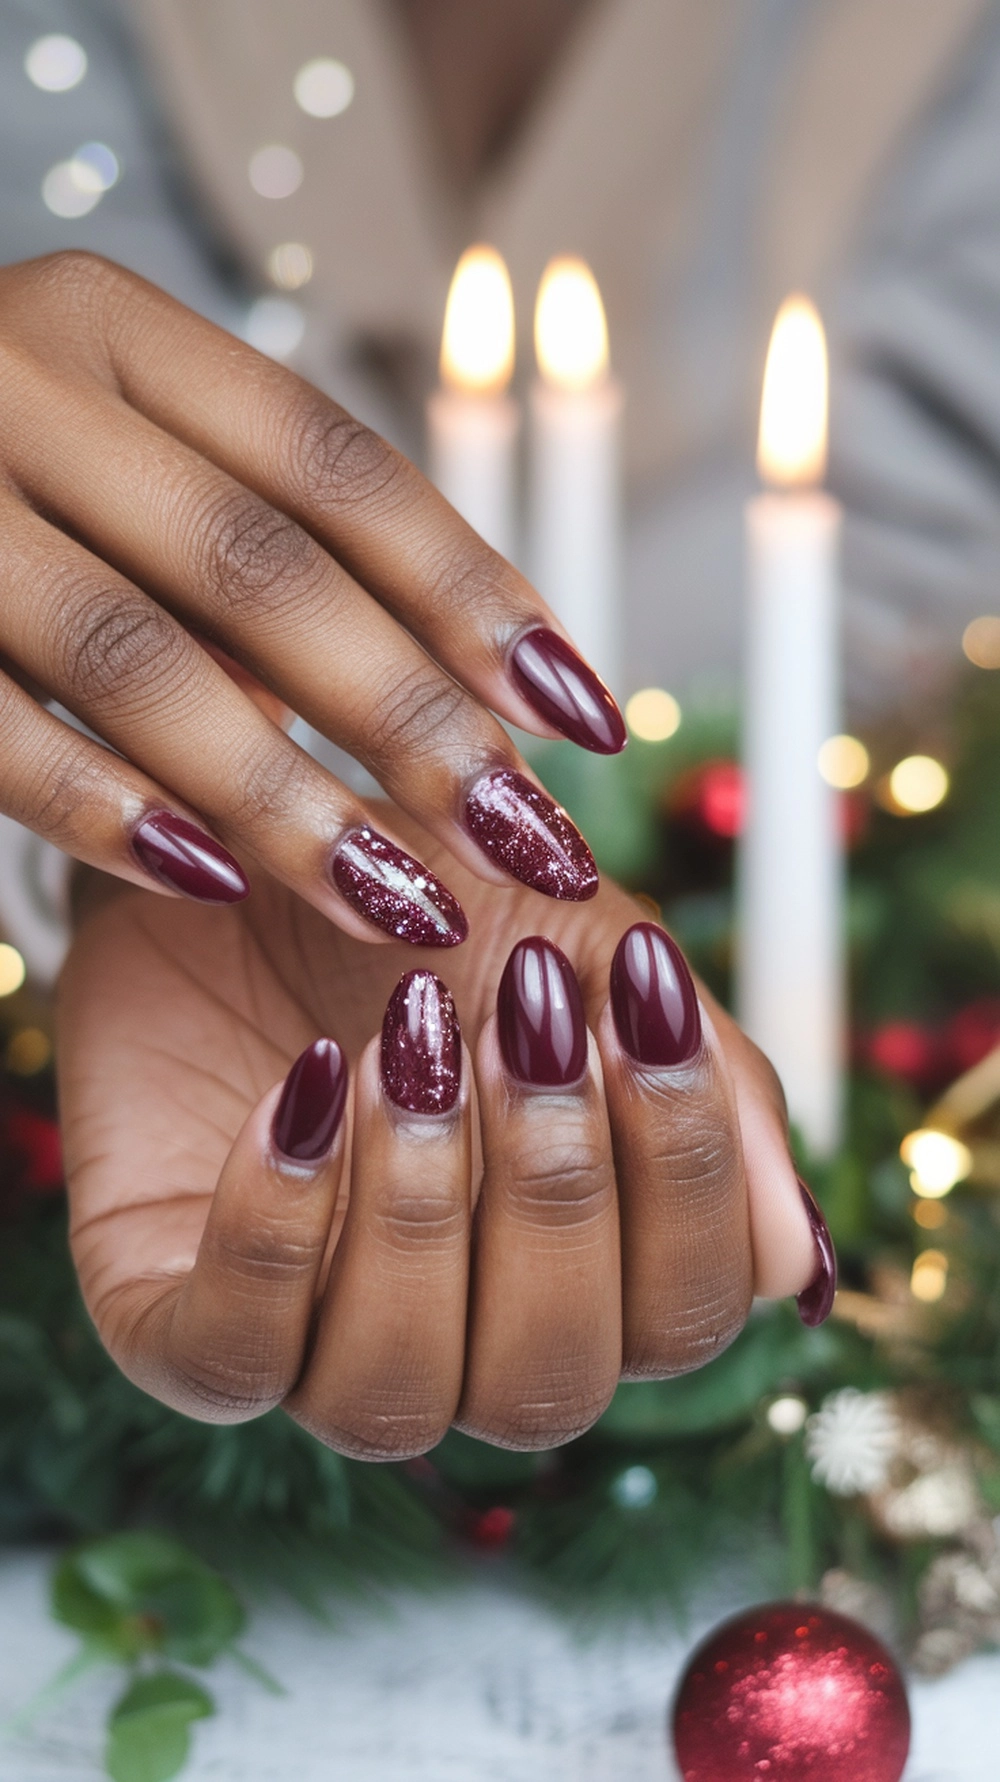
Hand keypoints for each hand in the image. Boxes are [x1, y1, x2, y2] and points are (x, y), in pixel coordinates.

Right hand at [0, 252, 623, 941]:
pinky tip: (209, 882)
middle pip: (261, 568)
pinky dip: (102, 812)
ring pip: (138, 658)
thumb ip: (257, 538)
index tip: (585, 715)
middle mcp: (25, 380)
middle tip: (530, 836)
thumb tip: (475, 693)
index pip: (337, 465)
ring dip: (284, 795)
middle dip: (410, 719)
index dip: (473, 592)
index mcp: (120, 330)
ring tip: (405, 900)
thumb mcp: (120, 443)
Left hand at [59, 826, 829, 1454]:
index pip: (684, 1321)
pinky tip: (305, 1083)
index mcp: (583, 1271)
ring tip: (406, 1044)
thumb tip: (793, 1262)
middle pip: (549, 1387)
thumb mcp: (590, 945)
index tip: (640, 1000)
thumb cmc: (433, 898)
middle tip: (522, 1012)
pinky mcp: (181, 1325)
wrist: (248, 831)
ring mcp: (316, 1344)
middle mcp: (460, 1337)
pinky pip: (233, 1358)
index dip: (683, 1177)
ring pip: (394, 1400)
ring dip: (418, 1211)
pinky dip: (279, 1226)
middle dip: (551, 1193)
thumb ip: (701, 1083)